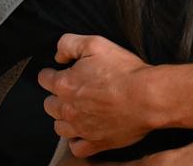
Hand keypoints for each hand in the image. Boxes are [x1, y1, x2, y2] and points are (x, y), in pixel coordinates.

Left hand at [39, 34, 156, 157]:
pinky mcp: (96, 142)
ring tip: (76, 112)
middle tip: (72, 90)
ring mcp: (81, 128)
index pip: (44, 79)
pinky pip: (77, 148)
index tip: (58, 72)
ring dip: (64, 119)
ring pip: (60, 127)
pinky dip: (77, 141)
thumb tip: (58, 55)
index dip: (51, 73)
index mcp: (65, 84)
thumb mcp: (96, 43)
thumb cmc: (124, 71)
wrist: (148, 96)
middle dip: (57, 96)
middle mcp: (68, 109)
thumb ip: (69, 44)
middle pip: (49, 105)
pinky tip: (84, 133)